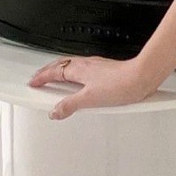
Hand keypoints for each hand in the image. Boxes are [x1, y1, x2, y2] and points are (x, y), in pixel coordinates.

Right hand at [27, 54, 152, 120]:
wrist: (142, 77)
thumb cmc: (120, 84)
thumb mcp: (90, 99)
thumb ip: (70, 105)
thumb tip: (55, 111)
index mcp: (79, 69)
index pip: (54, 71)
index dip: (42, 77)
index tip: (33, 82)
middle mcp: (86, 64)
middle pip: (61, 65)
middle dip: (49, 71)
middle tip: (40, 78)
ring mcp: (96, 66)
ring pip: (72, 66)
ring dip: (61, 71)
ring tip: (56, 81)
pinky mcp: (106, 70)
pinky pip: (83, 70)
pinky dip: (75, 74)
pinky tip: (81, 84)